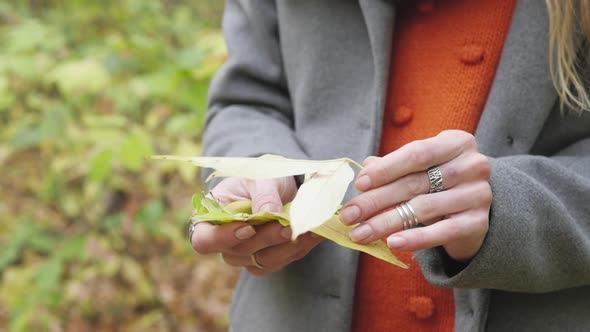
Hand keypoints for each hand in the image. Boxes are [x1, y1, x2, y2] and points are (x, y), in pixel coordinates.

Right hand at [190, 176, 323, 275]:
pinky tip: (312, 234)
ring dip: (286, 247)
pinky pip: (281, 262)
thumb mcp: (261, 177)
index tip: (249, 227)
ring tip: (306, 228)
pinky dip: (298, 249)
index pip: (204, 240)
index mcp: (210, 217)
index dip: (223, 238)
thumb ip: (263, 194)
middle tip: (287, 225)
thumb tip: (267, 213)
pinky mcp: (265, 261)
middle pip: (238, 253)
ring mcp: (243, 255)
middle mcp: (223, 241)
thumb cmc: (261, 178)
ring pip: (262, 261)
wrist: (279, 186)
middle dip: (266, 238)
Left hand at [339, 130, 491, 261]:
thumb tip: (363, 170)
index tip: (359, 184)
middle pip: (415, 184)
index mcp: (456, 143)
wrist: (475, 208)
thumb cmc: (439, 181)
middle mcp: (473, 165)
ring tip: (360, 233)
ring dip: (386, 223)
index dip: (386, 169)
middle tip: (349, 215)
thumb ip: (393, 166)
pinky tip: (392, 243)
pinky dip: (415, 239)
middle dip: (376, 200)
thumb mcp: (420, 168)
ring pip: (423, 209)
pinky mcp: (479, 223)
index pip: (416, 154)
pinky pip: (442, 232)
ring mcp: (479, 194)